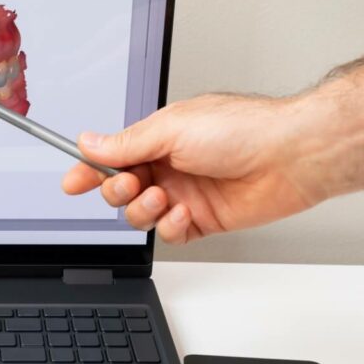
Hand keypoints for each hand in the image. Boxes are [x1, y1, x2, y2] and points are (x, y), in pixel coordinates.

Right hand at [62, 93, 323, 243]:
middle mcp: (169, 166)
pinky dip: (171, 227)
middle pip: (121, 189)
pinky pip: (171, 233)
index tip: (72, 183)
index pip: (113, 157)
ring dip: (144, 210)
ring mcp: (185, 194)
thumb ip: (126, 143)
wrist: (291, 156)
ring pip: (141, 215)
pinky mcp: (203, 220)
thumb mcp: (170, 129)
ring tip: (163, 198)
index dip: (90, 171)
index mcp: (159, 139)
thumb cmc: (242, 130)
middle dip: (118, 191)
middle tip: (132, 185)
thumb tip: (89, 143)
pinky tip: (184, 214)